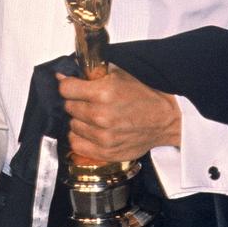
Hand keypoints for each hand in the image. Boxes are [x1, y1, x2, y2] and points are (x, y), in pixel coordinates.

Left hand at [58, 65, 180, 163]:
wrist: (165, 119)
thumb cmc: (143, 95)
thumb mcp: (118, 74)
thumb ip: (91, 73)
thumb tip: (62, 75)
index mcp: (103, 92)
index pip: (66, 89)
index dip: (68, 85)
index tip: (72, 86)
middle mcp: (101, 116)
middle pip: (68, 107)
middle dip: (76, 102)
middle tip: (89, 101)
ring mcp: (103, 137)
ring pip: (72, 126)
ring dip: (79, 120)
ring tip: (94, 116)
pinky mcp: (106, 153)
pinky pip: (77, 145)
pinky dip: (80, 137)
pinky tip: (91, 131)